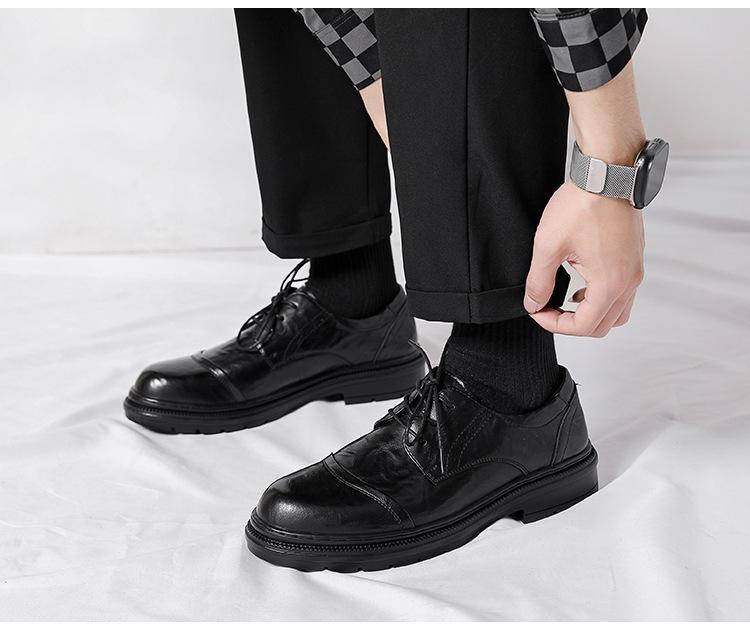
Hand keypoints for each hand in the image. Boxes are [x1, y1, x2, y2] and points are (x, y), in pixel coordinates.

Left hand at [524, 180, 644, 336]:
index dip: (555, 325)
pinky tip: (582, 283)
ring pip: (617, 312)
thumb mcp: (549, 246)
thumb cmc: (583, 204)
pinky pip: (622, 292)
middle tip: (547, 309)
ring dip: (590, 313)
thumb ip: (539, 281)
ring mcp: (635, 270)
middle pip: (602, 325)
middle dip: (572, 323)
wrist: (607, 173)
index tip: (538, 312)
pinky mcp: (634, 258)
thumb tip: (534, 304)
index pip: (584, 327)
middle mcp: (629, 281)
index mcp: (610, 284)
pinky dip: (602, 297)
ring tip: (565, 300)